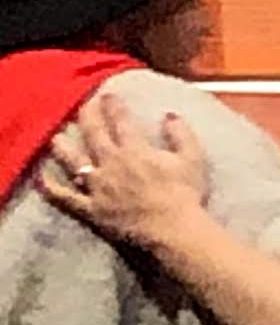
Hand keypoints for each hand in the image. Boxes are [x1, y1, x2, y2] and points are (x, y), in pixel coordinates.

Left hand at [38, 94, 216, 254]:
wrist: (172, 229)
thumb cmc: (186, 194)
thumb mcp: (194, 159)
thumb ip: (182, 135)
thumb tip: (169, 115)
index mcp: (135, 150)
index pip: (120, 121)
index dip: (112, 106)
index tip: (107, 95)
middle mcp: (110, 163)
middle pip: (92, 134)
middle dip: (86, 116)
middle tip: (82, 105)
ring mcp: (97, 186)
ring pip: (72, 161)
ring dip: (61, 147)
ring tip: (55, 136)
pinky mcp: (90, 208)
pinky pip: (65, 197)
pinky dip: (51, 188)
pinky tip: (41, 180)